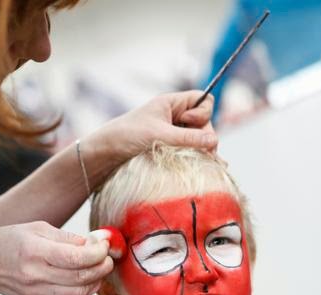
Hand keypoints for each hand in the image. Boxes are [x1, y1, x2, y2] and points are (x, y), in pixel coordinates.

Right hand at [0, 221, 112, 294]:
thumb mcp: (37, 228)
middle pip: (81, 277)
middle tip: (107, 256)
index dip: (97, 252)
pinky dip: (86, 292)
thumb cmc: (8, 241)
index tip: (104, 244)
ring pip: (80, 294)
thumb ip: (67, 237)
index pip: (76, 258)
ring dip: (97, 281)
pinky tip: (87, 279)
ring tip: (99, 267)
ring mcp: (38, 293)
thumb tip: (95, 242)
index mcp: (34, 252)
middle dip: (102, 266)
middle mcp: (36, 275)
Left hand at [88, 90, 216, 164]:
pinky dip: (199, 158)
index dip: (202, 112)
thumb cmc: (127, 136)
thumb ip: (188, 138)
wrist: (105, 153)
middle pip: (205, 123)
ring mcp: (173, 134)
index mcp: (171, 104)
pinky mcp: (170, 149)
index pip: (203, 100)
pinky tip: (211, 168)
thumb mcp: (159, 135)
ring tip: (206, 163)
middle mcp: (174, 117)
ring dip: (202, 150)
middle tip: (204, 153)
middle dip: (204, 137)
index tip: (186, 123)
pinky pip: (191, 151)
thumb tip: (215, 141)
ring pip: (199, 139)